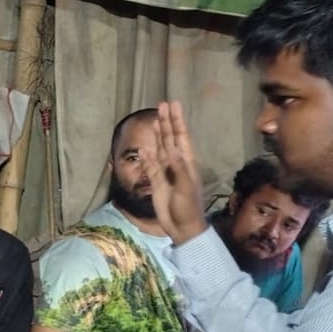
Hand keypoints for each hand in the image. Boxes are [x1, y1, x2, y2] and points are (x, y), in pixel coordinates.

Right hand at [137, 101, 208, 243]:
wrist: (182, 227)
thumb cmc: (188, 207)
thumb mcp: (186, 187)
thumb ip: (179, 168)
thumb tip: (171, 149)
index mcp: (187, 162)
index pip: (181, 137)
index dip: (177, 121)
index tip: (174, 105)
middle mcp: (176, 164)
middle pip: (170, 138)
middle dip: (167, 122)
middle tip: (163, 104)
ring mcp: (166, 172)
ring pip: (160, 149)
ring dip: (158, 135)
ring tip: (155, 119)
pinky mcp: (157, 183)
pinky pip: (150, 166)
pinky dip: (146, 156)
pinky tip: (143, 148)